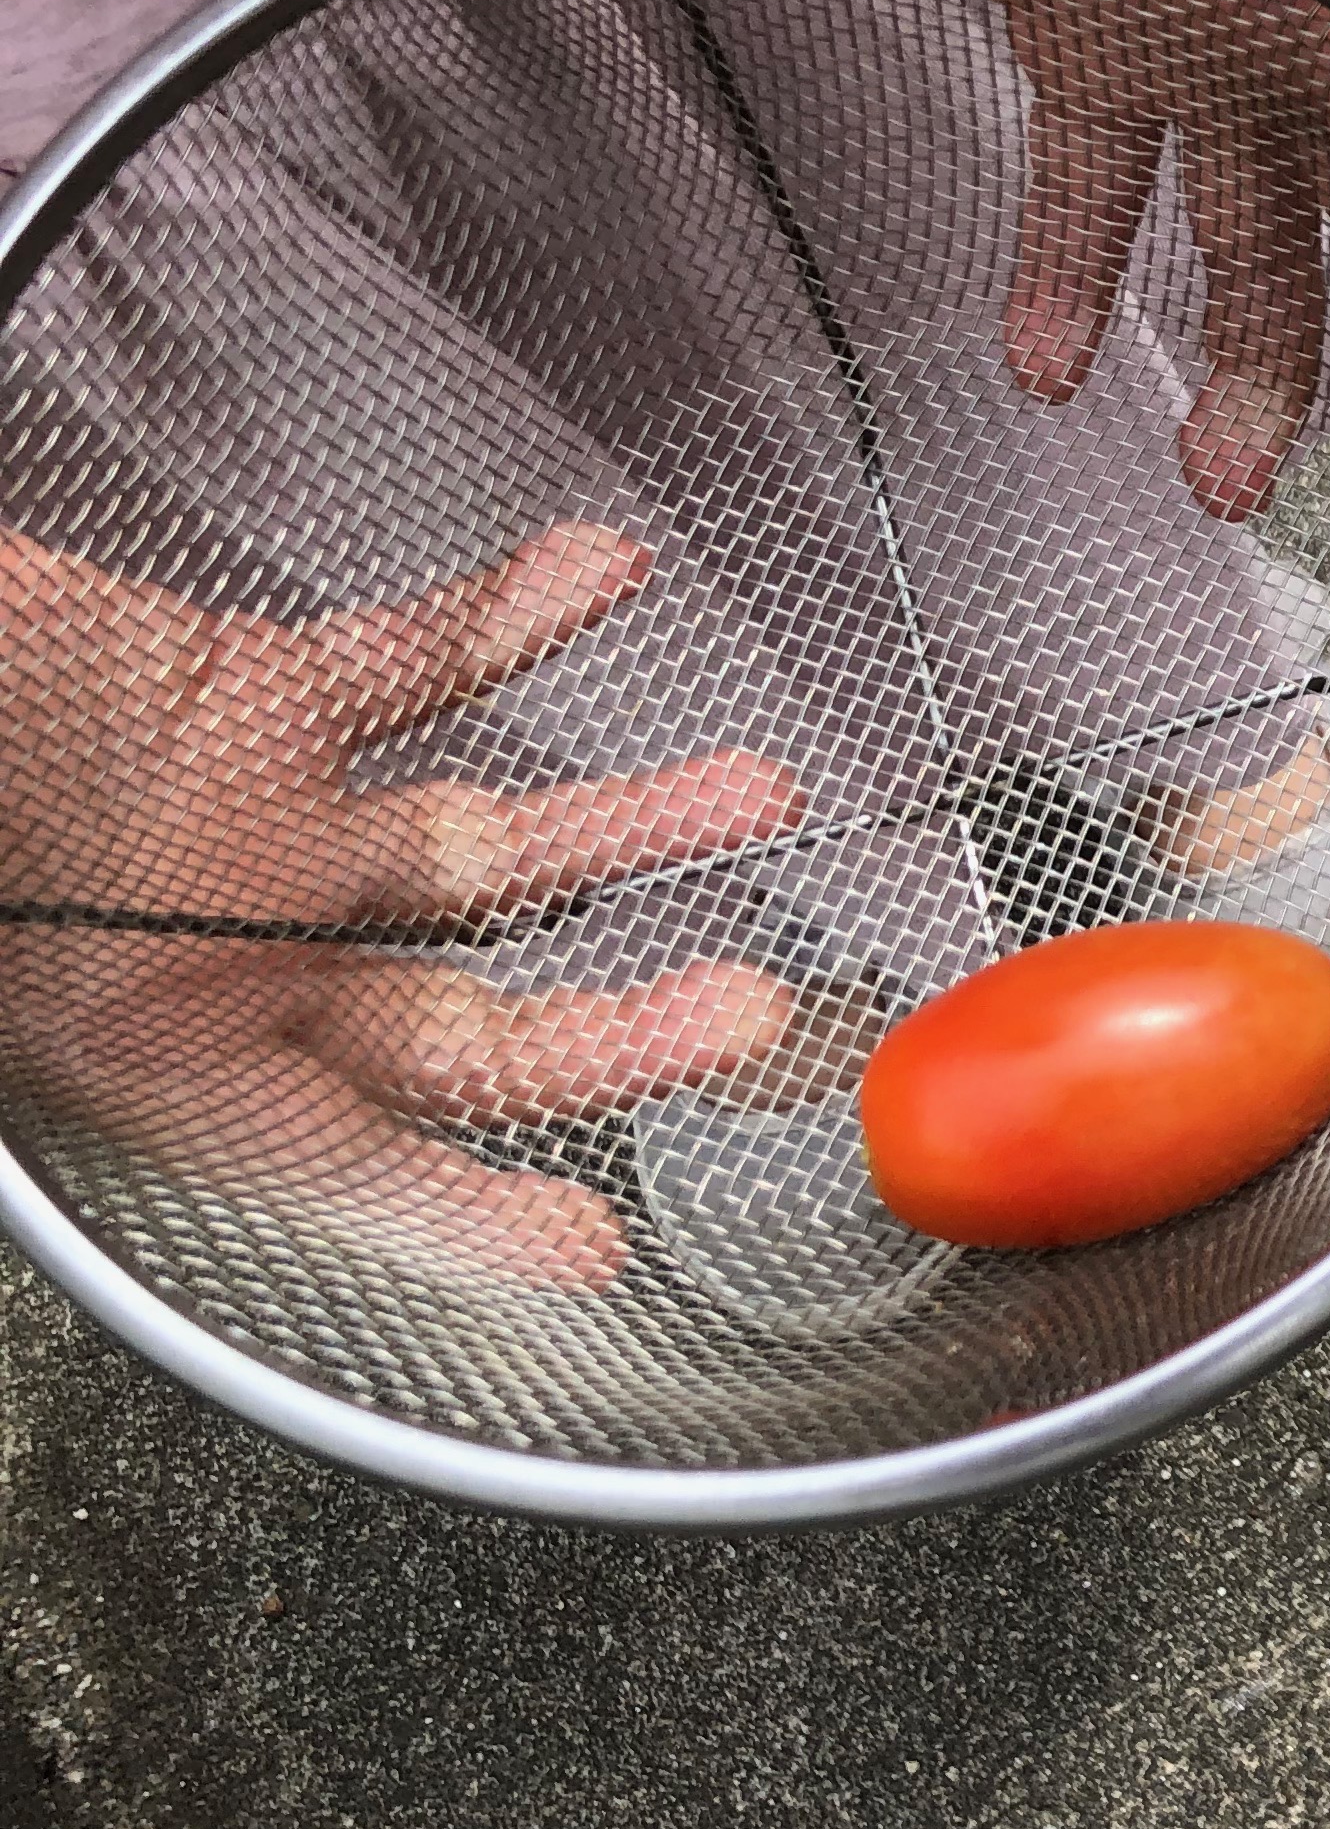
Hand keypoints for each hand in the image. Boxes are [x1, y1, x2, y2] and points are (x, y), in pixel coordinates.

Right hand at [0, 527, 805, 1288]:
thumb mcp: (13, 1003)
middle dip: (617, 1035)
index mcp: (145, 1062)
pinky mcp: (251, 690)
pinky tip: (602, 574)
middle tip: (752, 1023)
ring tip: (756, 796)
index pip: (333, 1169)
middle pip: (465, 1028)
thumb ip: (122, 1055)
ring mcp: (253, 825)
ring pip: (487, 847)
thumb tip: (60, 1164)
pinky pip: (416, 658)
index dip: (459, 1223)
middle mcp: (228, 961)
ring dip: (632, 820)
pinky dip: (516, 614)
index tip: (587, 1254)